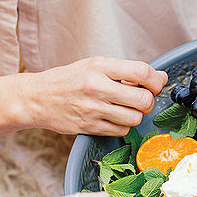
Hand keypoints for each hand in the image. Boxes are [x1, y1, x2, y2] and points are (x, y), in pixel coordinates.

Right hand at [22, 57, 167, 135]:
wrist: (36, 98)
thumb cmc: (69, 79)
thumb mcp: (95, 66)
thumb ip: (126, 71)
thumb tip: (160, 77)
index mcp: (99, 66)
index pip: (141, 71)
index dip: (156, 80)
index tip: (155, 84)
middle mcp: (96, 87)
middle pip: (143, 99)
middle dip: (148, 101)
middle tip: (141, 99)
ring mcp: (92, 109)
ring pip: (134, 118)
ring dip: (136, 115)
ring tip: (126, 109)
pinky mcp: (88, 127)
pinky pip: (120, 130)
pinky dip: (123, 126)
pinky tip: (114, 117)